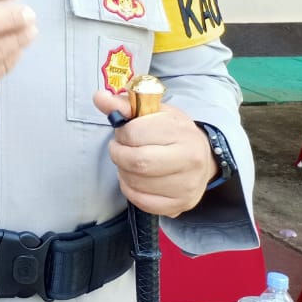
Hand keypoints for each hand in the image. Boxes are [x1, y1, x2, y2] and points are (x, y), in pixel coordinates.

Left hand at [93, 90, 218, 217]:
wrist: (203, 155)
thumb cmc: (172, 131)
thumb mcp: (152, 111)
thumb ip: (123, 104)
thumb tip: (98, 97)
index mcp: (181, 131)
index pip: (134, 133)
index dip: (121, 133)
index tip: (124, 132)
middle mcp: (190, 160)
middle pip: (136, 162)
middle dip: (118, 154)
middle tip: (121, 149)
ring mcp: (187, 185)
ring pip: (136, 183)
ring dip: (123, 172)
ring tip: (130, 162)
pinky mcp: (181, 204)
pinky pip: (142, 202)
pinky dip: (130, 190)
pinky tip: (136, 179)